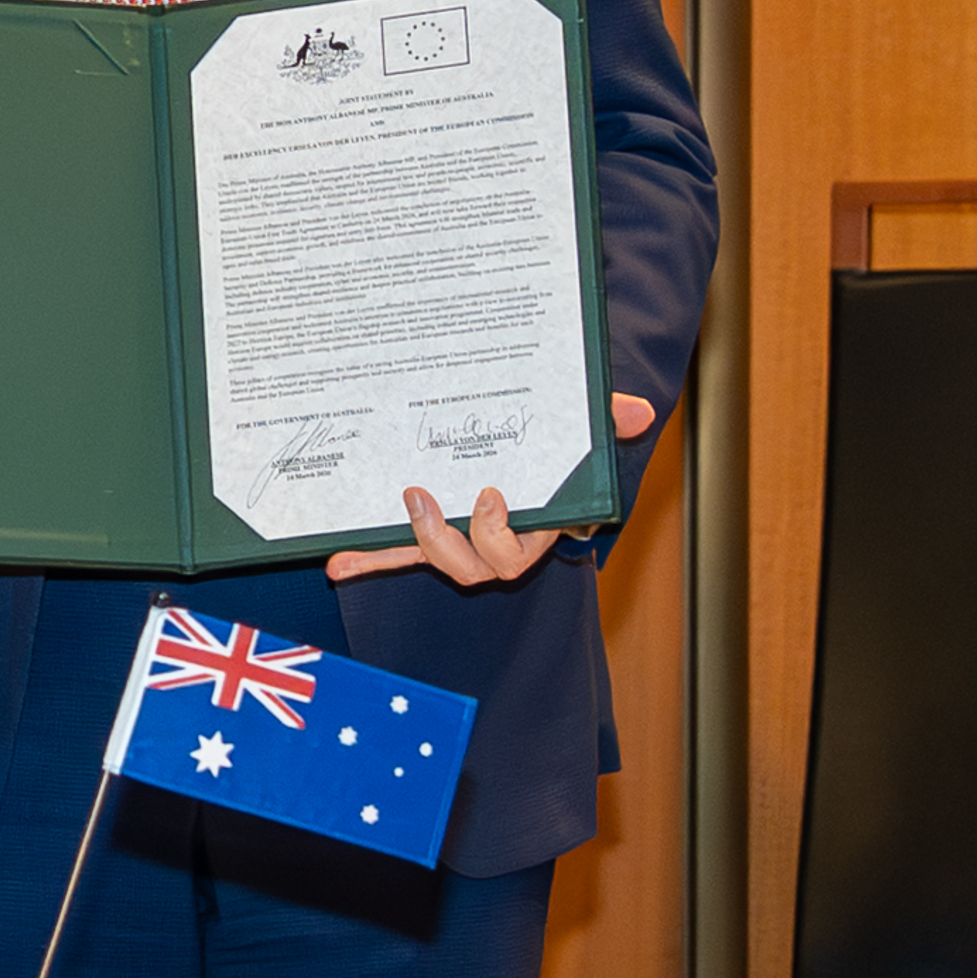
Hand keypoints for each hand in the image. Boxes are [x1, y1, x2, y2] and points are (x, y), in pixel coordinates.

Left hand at [326, 394, 656, 589]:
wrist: (535, 447)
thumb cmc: (560, 447)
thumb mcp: (583, 428)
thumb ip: (606, 419)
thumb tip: (639, 411)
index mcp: (532, 528)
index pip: (514, 552)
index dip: (497, 533)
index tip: (487, 494)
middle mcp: (493, 543)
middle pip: (471, 566)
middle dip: (443, 539)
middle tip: (422, 496)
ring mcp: (456, 539)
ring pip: (432, 560)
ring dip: (406, 543)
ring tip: (396, 501)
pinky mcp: (423, 535)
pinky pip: (395, 555)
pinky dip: (369, 559)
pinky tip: (337, 562)